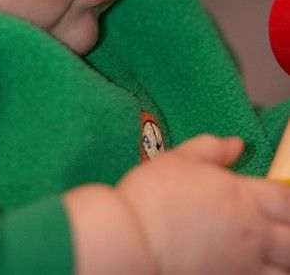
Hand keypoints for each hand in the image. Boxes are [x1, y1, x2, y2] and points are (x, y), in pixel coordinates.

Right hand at [117, 134, 289, 274]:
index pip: (288, 200)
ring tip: (271, 252)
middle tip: (279, 227)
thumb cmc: (152, 195)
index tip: (281, 199)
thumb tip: (236, 144)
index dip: (289, 200)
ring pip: (286, 270)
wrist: (132, 239)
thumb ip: (212, 149)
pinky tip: (253, 268)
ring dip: (283, 260)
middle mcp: (251, 233)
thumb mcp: (179, 158)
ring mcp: (244, 265)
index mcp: (242, 197)